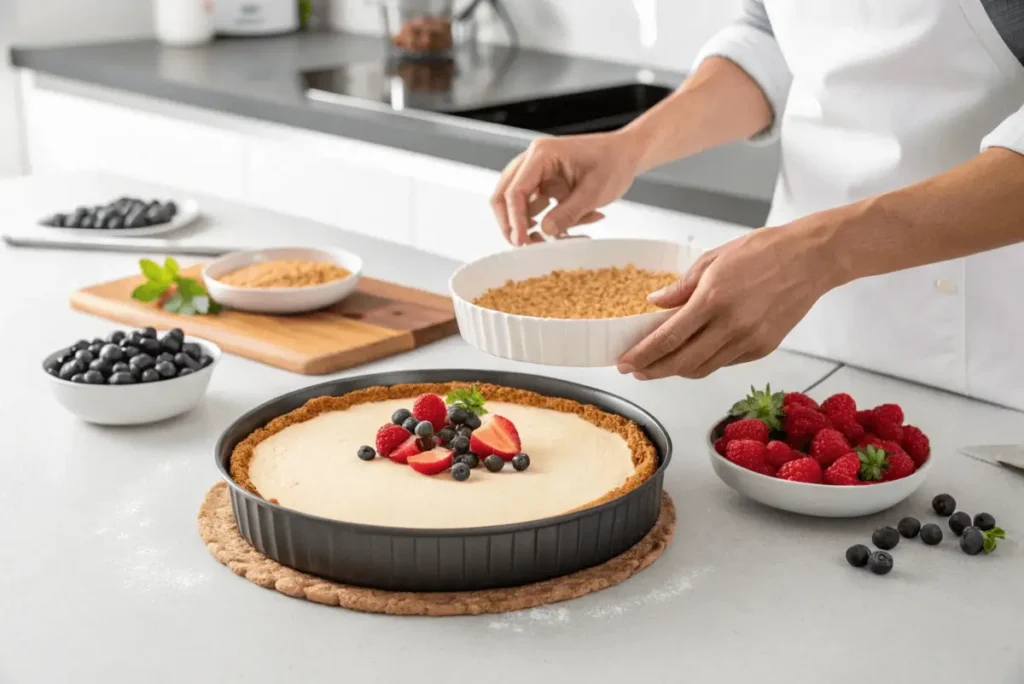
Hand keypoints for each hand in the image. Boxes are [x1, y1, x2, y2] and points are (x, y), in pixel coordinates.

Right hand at [490, 132, 642, 245]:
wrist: (627, 153)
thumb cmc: (614, 163)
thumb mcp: (595, 191)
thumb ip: (569, 213)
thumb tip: (544, 232)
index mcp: (542, 155)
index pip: (515, 190)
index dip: (515, 220)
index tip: (521, 243)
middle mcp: (533, 161)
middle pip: (504, 195)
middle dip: (511, 223)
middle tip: (523, 245)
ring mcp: (537, 173)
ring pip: (518, 204)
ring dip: (533, 225)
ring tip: (562, 235)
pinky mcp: (544, 185)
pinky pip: (536, 208)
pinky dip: (550, 221)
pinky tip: (576, 224)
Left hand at [617, 220, 839, 378]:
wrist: (811, 259)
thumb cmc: (764, 251)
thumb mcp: (714, 259)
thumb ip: (681, 286)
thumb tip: (655, 303)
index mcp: (713, 300)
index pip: (668, 338)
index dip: (643, 355)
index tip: (625, 362)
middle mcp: (730, 326)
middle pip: (682, 362)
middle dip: (653, 370)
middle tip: (636, 371)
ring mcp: (749, 341)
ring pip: (703, 369)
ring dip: (677, 371)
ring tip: (659, 366)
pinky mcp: (763, 348)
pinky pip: (725, 363)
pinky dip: (704, 362)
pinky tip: (693, 355)